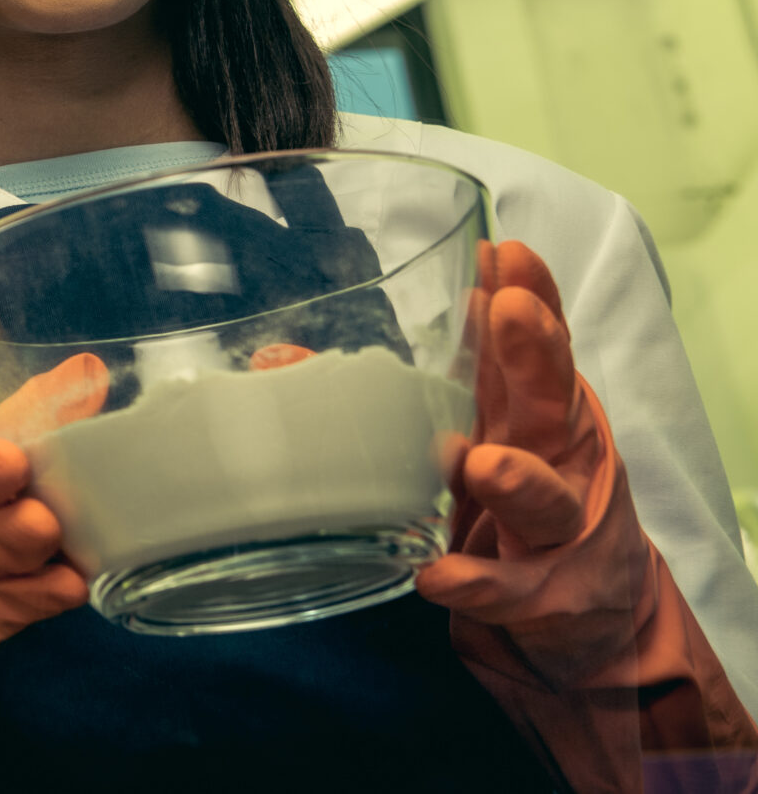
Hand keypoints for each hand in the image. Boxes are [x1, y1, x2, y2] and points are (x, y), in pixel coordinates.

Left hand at [419, 242, 757, 785]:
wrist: (585, 613)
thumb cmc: (513, 499)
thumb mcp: (469, 434)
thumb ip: (393, 390)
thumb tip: (278, 360)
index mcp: (537, 411)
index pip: (539, 345)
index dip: (530, 296)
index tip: (504, 251)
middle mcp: (559, 460)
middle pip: (556, 401)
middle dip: (535, 355)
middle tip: (510, 312)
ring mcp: (558, 530)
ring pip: (544, 499)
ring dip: (513, 478)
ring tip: (478, 462)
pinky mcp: (543, 596)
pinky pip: (508, 589)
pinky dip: (476, 582)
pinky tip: (438, 575)